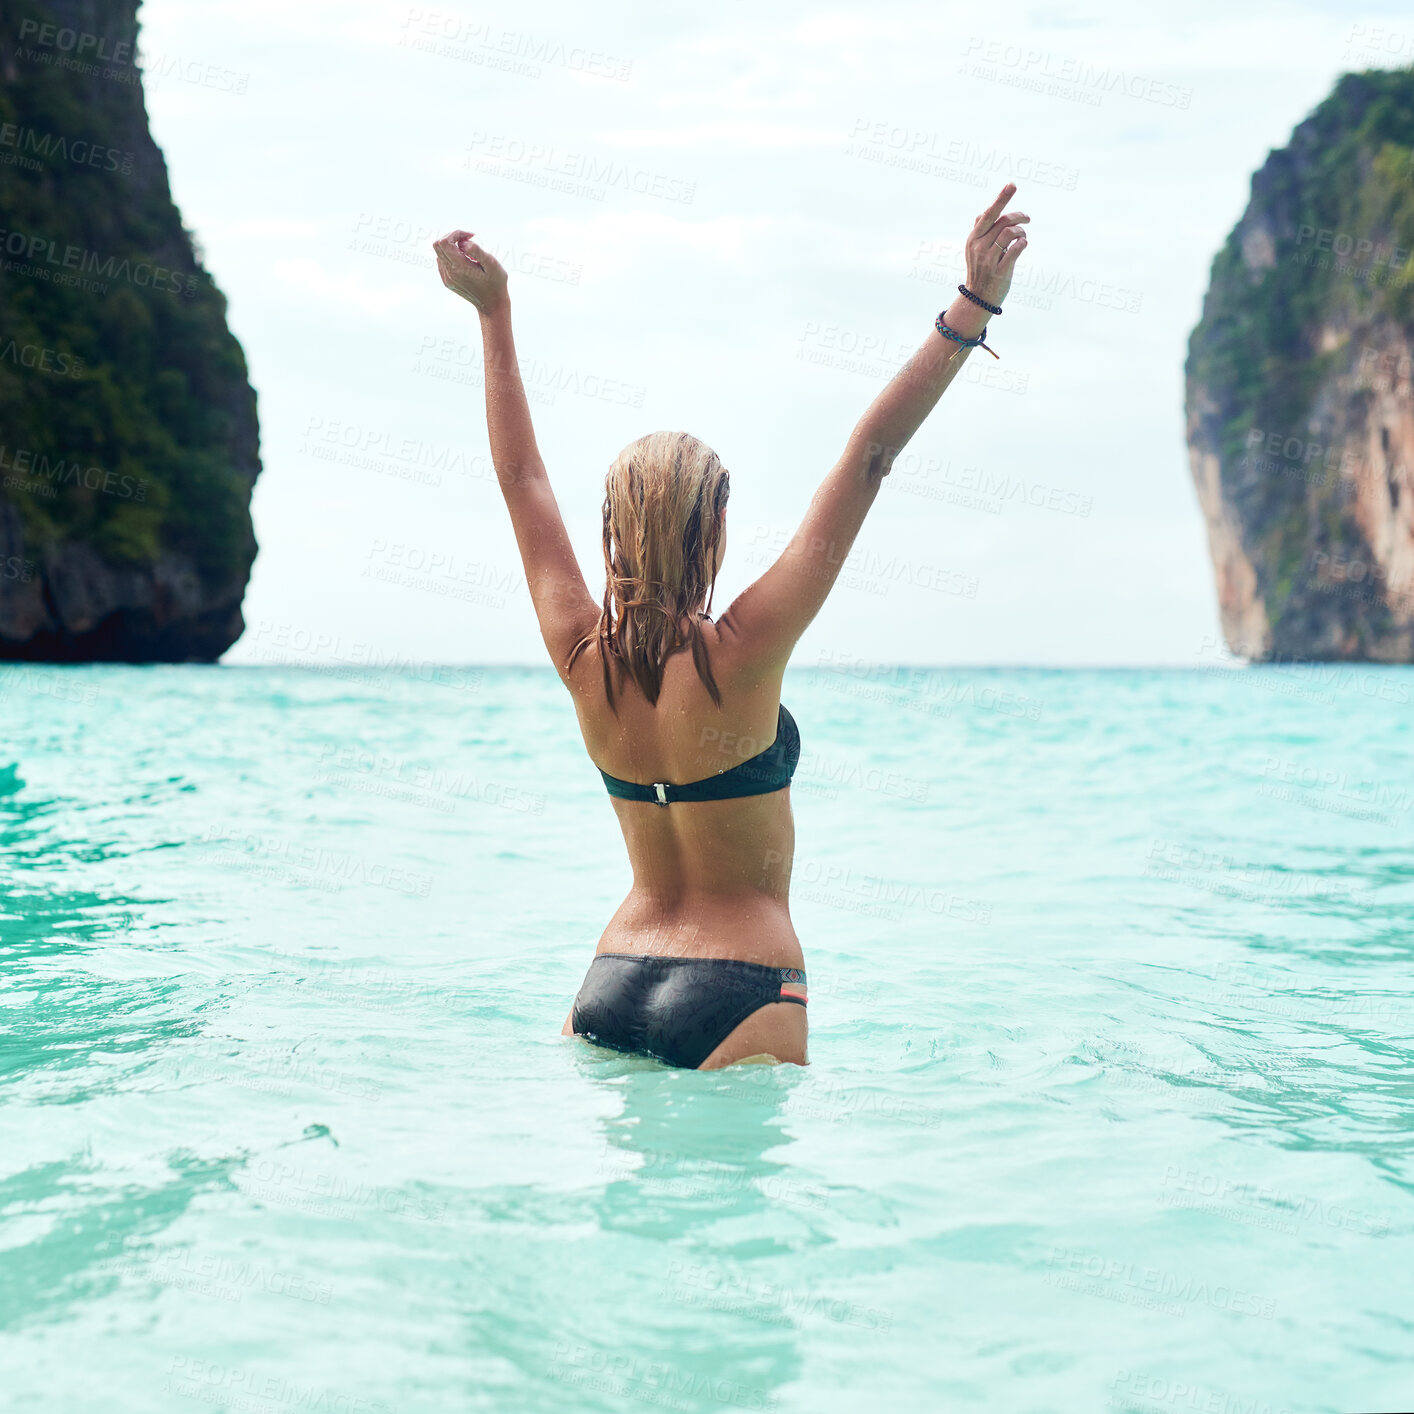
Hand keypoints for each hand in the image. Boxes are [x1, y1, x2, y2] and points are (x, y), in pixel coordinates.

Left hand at [433, 229, 508, 313]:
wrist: (492, 305)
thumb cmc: (496, 283)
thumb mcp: (492, 265)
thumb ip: (477, 251)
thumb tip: (463, 243)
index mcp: (459, 267)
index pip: (445, 241)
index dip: (456, 234)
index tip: (470, 236)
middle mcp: (449, 273)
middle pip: (438, 245)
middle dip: (452, 237)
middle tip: (468, 241)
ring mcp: (447, 278)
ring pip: (439, 253)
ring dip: (452, 246)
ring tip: (468, 252)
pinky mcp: (447, 281)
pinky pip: (442, 262)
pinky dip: (451, 255)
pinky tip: (465, 260)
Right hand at [964, 184, 1028, 308]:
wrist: (978, 299)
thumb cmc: (980, 271)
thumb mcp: (973, 250)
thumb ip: (979, 231)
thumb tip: (983, 212)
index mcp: (973, 239)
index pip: (988, 214)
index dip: (1001, 198)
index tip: (1012, 184)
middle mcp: (979, 247)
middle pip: (1002, 221)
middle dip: (1019, 216)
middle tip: (1027, 219)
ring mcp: (988, 259)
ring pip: (1010, 233)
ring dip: (1022, 232)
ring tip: (1022, 237)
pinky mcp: (999, 270)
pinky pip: (1016, 249)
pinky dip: (1023, 243)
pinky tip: (1022, 245)